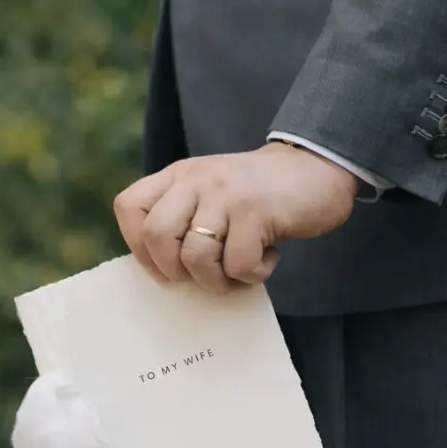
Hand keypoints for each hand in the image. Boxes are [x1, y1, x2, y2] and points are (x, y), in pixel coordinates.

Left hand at [114, 143, 359, 292]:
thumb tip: (161, 272)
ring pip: (195, 256)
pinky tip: (267, 258)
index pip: (128, 207)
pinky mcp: (256, 210)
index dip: (138, 247)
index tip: (163, 268)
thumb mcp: (210, 193)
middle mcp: (196, 178)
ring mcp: (225, 192)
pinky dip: (252, 275)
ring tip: (237, 271)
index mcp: (178, 175)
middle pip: (156, 235)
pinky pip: (238, 264)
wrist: (318, 167)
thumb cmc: (258, 196)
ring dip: (216, 280)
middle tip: (201, 274)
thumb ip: (183, 218)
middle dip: (173, 270)